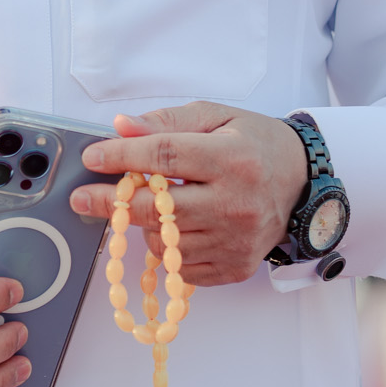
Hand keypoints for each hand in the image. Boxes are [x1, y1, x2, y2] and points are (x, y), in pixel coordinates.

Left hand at [70, 102, 307, 286]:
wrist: (303, 184)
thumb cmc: (255, 145)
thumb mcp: (216, 118)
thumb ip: (167, 122)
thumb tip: (121, 127)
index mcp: (232, 159)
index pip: (165, 156)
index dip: (122, 157)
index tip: (93, 157)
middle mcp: (236, 203)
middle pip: (158, 210)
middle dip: (112, 203)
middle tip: (81, 198)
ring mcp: (237, 241)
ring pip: (165, 243)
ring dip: (145, 226)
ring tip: (153, 206)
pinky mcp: (236, 267)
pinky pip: (181, 268)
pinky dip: (168, 250)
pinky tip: (176, 229)